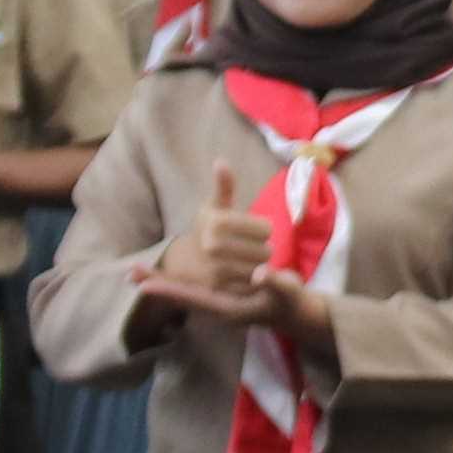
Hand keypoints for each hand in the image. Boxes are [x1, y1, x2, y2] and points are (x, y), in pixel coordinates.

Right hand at [130, 161, 279, 320]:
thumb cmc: (208, 230)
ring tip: (246, 261)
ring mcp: (216, 270)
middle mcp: (213, 245)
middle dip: (261, 249)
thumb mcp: (215, 206)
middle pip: (265, 250)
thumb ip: (223, 186)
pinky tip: (242, 275)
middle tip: (249, 248)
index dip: (263, 230)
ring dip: (258, 266)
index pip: (266, 229)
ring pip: (260, 269)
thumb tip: (221, 162)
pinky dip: (252, 282)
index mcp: (217, 221)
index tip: (253, 230)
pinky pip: (252, 286)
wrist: (186, 264)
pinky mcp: (220, 291)